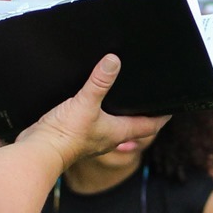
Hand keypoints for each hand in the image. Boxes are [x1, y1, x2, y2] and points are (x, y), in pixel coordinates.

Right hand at [20, 54, 165, 170]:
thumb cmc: (65, 135)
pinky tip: (92, 103)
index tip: (173, 106)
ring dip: (120, 113)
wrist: (39, 151)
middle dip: (142, 113)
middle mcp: (109, 137)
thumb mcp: (86, 103)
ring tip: (124, 96)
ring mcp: (93, 137)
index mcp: (119, 131)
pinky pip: (94, 123)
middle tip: (150, 98)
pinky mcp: (77, 134)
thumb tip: (114, 60)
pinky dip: (99, 113)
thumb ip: (100, 81)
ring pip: (114, 124)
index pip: (150, 125)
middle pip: (134, 125)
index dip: (162, 116)